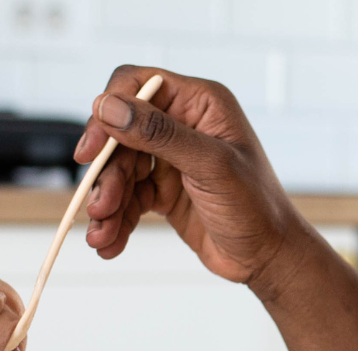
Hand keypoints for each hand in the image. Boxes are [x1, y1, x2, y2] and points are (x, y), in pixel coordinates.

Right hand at [74, 66, 319, 294]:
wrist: (267, 256)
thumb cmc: (256, 206)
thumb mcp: (209, 165)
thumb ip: (158, 134)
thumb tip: (109, 107)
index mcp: (200, 104)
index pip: (137, 86)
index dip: (108, 114)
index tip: (90, 151)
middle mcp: (182, 125)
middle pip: (120, 136)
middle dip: (107, 176)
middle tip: (99, 208)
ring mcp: (170, 159)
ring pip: (119, 171)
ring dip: (107, 204)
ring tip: (102, 236)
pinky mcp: (162, 190)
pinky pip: (126, 199)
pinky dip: (116, 222)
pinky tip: (110, 243)